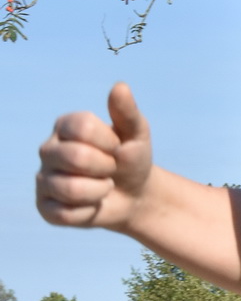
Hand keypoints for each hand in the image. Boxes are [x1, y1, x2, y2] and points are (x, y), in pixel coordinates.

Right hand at [37, 82, 154, 230]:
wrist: (134, 195)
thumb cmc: (132, 158)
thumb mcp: (137, 133)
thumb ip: (127, 112)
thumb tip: (120, 86)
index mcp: (65, 125)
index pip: (82, 127)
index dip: (108, 142)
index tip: (117, 147)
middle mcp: (48, 150)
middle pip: (75, 157)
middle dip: (106, 167)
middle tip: (111, 169)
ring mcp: (43, 179)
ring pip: (70, 189)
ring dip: (100, 191)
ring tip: (103, 186)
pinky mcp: (44, 207)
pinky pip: (65, 214)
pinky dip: (89, 211)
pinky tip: (92, 204)